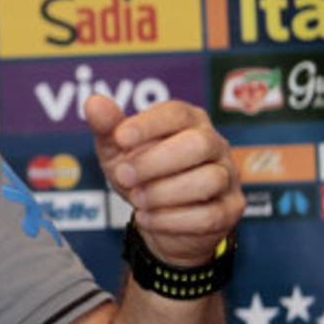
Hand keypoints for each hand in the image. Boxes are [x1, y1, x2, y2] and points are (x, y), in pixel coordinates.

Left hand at [84, 95, 244, 266]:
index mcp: (188, 121)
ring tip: (136, 199)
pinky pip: (208, 216)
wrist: (158, 220)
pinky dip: (171, 220)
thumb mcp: (117, 151)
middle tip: (123, 175)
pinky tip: (147, 218)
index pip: (176, 113)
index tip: (120, 138)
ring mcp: (227, 177)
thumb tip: (94, 103)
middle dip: (155, 161)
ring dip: (163, 193)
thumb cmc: (140, 175)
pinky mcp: (230, 209)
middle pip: (198, 144)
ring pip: (207, 180)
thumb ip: (107, 127)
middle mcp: (214, 144)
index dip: (148, 124)